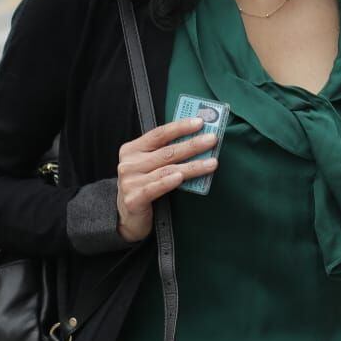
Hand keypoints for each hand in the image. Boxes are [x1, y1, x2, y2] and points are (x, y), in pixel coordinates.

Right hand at [115, 116, 216, 242]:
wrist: (128, 218)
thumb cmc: (144, 186)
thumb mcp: (150, 166)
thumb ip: (166, 153)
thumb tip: (198, 140)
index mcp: (132, 150)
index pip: (159, 134)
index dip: (180, 127)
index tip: (200, 122)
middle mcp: (129, 164)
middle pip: (166, 152)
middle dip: (192, 145)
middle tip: (212, 140)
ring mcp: (130, 181)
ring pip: (167, 170)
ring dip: (192, 166)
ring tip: (212, 163)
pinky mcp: (134, 199)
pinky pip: (155, 187)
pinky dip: (169, 182)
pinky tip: (181, 177)